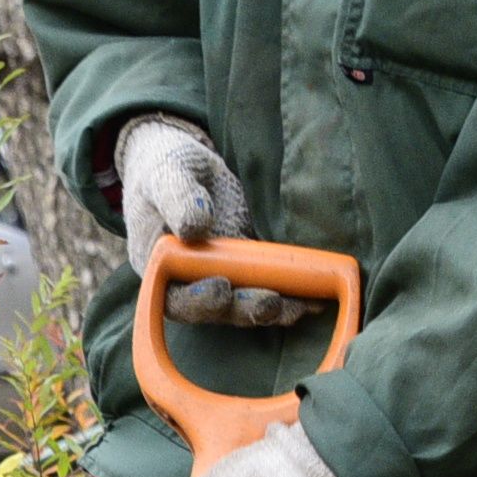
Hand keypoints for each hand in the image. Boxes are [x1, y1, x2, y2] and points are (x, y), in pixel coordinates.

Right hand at [110, 117, 314, 324]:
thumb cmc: (165, 170)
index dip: (199, 301)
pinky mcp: (249, 272)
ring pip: (248, 305)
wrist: (186, 166)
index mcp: (161, 272)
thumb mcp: (167, 177)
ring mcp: (223, 280)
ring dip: (276, 308)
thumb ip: (177, 199)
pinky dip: (292, 293)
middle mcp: (191, 286)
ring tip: (302, 304)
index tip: (221, 287)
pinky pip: (269, 287)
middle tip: (271, 301)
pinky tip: (315, 295)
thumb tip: (194, 227)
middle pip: (218, 310)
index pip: (177, 299)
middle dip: (246, 308)